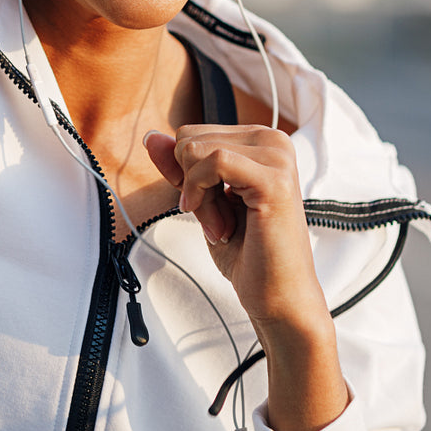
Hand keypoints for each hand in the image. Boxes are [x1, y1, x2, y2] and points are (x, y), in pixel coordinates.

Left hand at [143, 126, 324, 326]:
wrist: (279, 296)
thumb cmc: (248, 253)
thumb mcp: (202, 200)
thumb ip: (179, 167)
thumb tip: (151, 137)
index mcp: (259, 141)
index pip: (191, 134)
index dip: (185, 175)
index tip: (207, 208)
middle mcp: (273, 140)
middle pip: (190, 139)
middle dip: (190, 184)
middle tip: (217, 220)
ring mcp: (277, 157)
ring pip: (197, 150)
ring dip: (198, 196)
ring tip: (223, 225)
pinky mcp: (274, 178)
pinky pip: (212, 161)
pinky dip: (201, 194)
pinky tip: (218, 224)